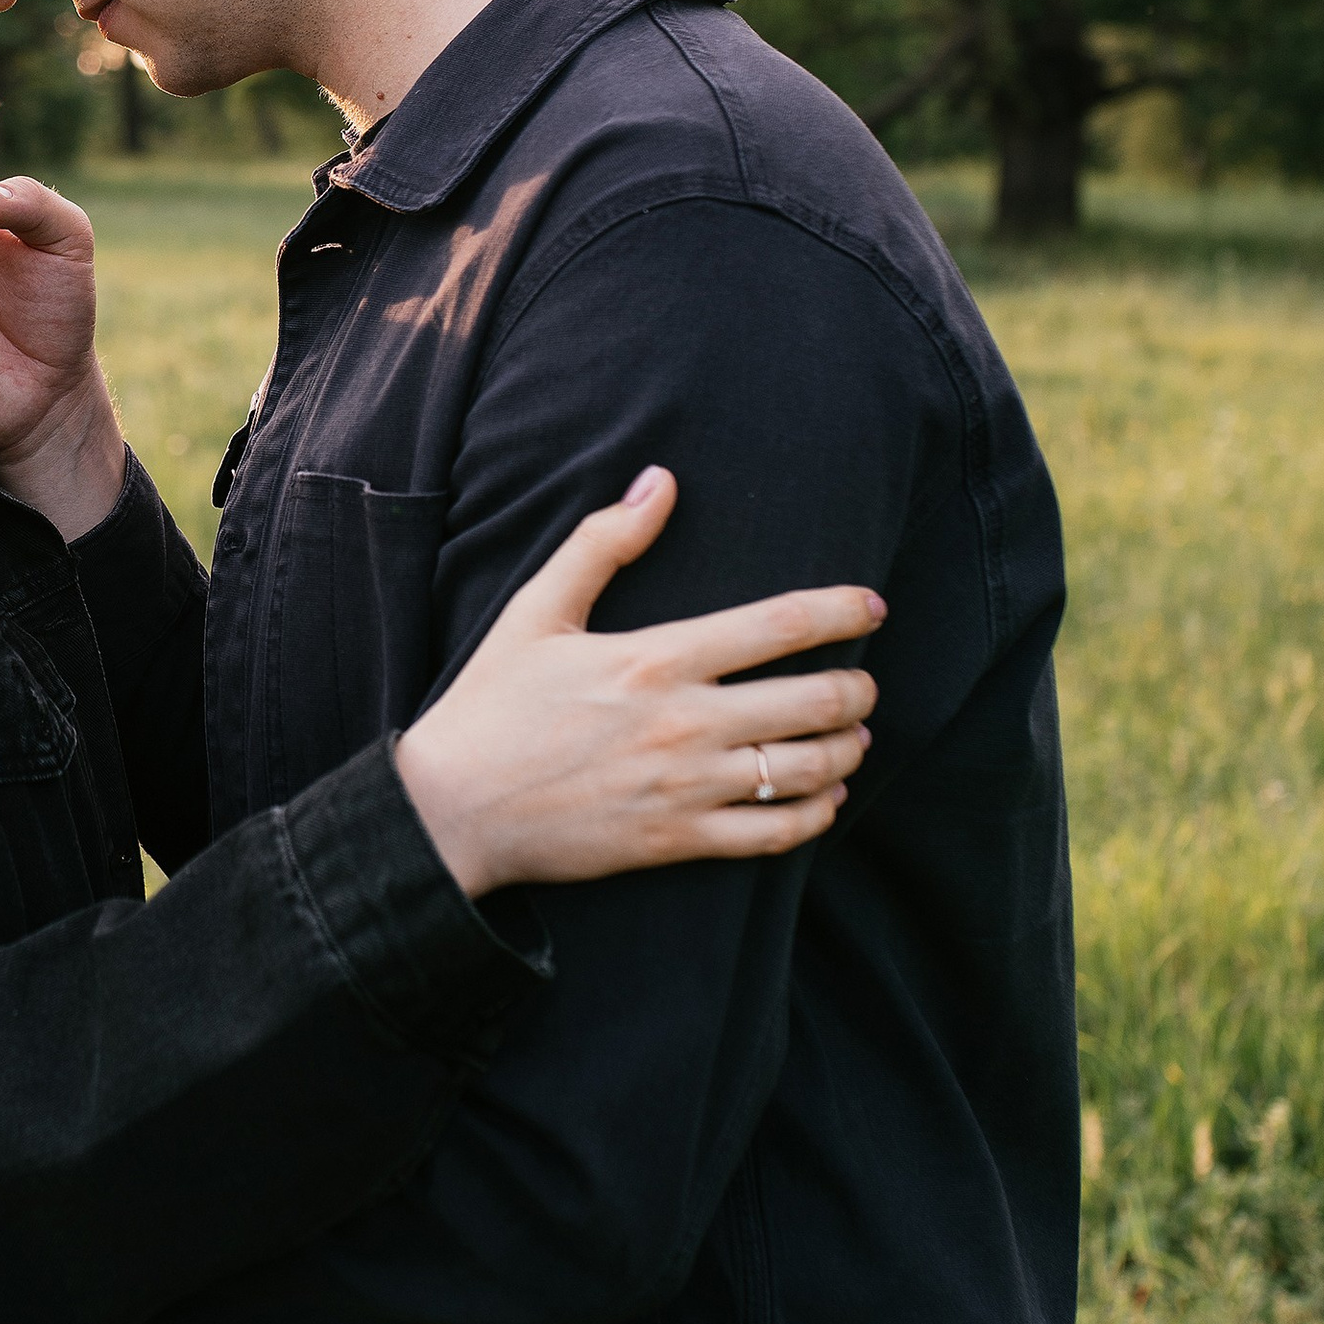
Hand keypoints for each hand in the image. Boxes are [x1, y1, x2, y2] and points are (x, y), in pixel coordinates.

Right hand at [391, 470, 884, 897]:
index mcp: (657, 657)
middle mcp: (684, 722)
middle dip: (858, 690)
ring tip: (854, 739)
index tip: (872, 606)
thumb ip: (603, 543)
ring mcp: (684, 786)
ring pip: (805, 770)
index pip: (780, 624)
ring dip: (846, 752)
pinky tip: (823, 800)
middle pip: (814, 701)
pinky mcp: (675, 841)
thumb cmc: (491, 705)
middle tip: (866, 685)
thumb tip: (660, 481)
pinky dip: (813, 815)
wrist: (451, 810)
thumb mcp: (537, 611)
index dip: (840, 611)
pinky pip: (773, 833)